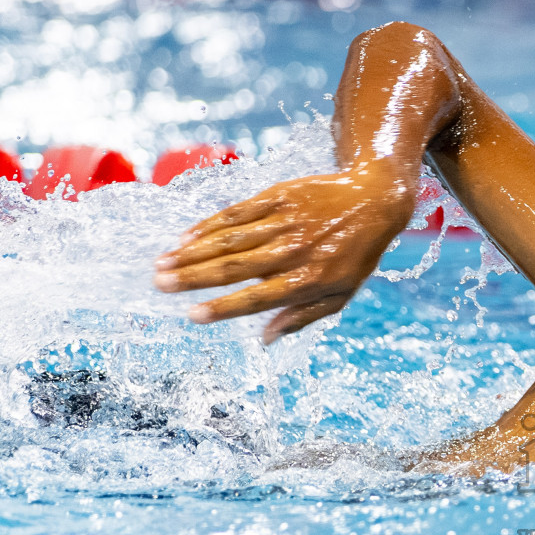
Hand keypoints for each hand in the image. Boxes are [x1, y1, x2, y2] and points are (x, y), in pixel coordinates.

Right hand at [153, 163, 415, 343]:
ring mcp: (286, 221)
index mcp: (308, 280)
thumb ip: (302, 317)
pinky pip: (238, 212)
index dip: (224, 308)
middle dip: (193, 277)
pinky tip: (186, 236)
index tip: (192, 315)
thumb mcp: (340, 294)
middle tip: (159, 285)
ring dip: (192, 251)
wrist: (375, 200)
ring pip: (230, 238)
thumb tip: (265, 339)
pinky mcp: (279, 195)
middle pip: (235, 267)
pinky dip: (210, 224)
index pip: (258, 298)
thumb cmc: (355, 255)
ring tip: (162, 263)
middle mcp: (294, 251)